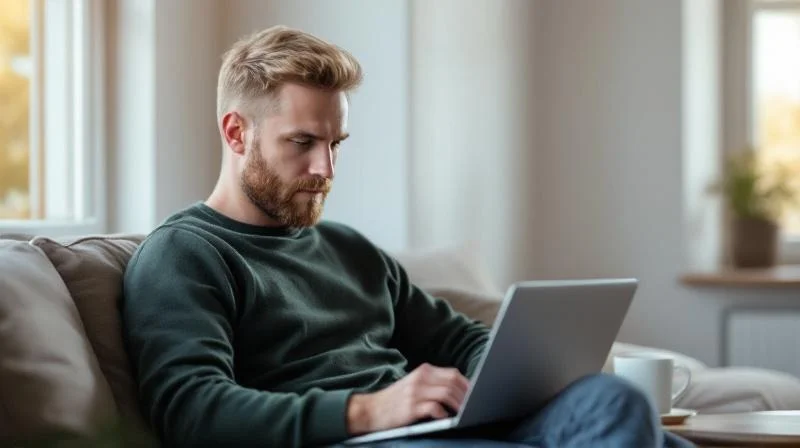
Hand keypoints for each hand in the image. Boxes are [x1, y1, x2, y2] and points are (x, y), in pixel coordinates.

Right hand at [346, 363, 470, 434]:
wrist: (370, 409)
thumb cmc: (395, 400)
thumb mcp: (414, 384)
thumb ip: (433, 383)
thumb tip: (458, 389)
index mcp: (423, 371)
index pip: (453, 374)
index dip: (467, 385)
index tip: (475, 395)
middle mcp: (420, 379)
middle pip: (453, 383)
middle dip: (466, 395)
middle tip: (472, 406)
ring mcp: (415, 393)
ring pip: (447, 394)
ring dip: (458, 405)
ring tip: (463, 413)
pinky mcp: (411, 407)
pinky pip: (434, 408)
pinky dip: (443, 414)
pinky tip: (445, 418)